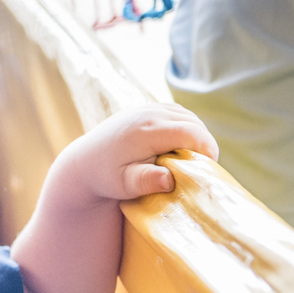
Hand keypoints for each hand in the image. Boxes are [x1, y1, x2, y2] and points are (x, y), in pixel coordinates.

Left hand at [53, 103, 218, 203]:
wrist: (84, 162)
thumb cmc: (106, 178)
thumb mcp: (124, 185)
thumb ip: (146, 181)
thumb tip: (170, 180)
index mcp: (147, 130)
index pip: (192, 133)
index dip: (207, 149)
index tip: (208, 169)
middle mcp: (148, 112)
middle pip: (193, 123)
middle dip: (203, 144)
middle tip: (201, 168)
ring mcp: (147, 107)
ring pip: (188, 116)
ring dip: (196, 135)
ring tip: (191, 159)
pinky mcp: (147, 108)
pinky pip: (177, 113)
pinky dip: (185, 128)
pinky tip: (181, 147)